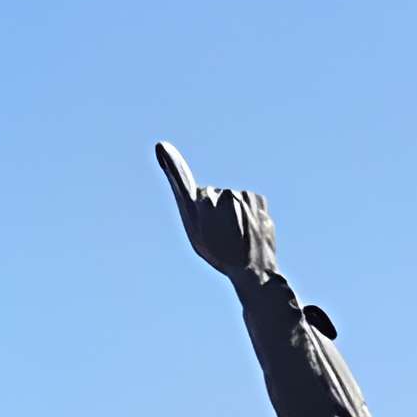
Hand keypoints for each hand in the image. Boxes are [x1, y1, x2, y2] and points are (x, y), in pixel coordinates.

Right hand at [156, 141, 275, 280]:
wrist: (253, 270)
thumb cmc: (220, 256)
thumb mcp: (198, 235)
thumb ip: (189, 206)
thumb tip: (193, 183)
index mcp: (196, 209)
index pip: (181, 180)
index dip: (172, 163)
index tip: (161, 146)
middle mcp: (216, 197)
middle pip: (212, 194)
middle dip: (216, 209)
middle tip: (222, 234)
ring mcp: (237, 195)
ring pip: (232, 198)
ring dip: (234, 212)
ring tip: (237, 234)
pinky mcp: (255, 196)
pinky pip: (247, 200)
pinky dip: (248, 211)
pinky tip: (249, 228)